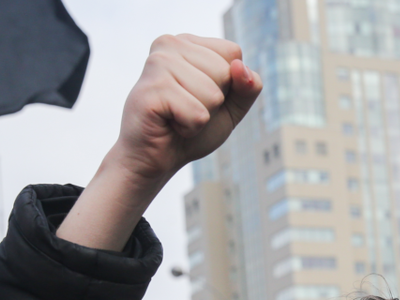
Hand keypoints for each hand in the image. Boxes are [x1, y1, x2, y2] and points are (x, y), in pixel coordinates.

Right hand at [56, 34, 261, 250]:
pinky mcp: (152, 90)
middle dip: (215, 102)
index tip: (200, 94)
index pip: (233, 53)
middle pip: (226, 72)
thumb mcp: (231, 107)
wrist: (156, 158)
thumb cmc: (191, 128)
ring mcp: (157, 64)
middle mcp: (169, 44)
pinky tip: (169, 124)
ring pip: (214, 94)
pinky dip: (191, 128)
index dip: (228, 84)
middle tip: (186, 108)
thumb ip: (248, 87)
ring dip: (202, 116)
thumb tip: (240, 67)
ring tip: (177, 115)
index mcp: (187, 42)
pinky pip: (198, 114)